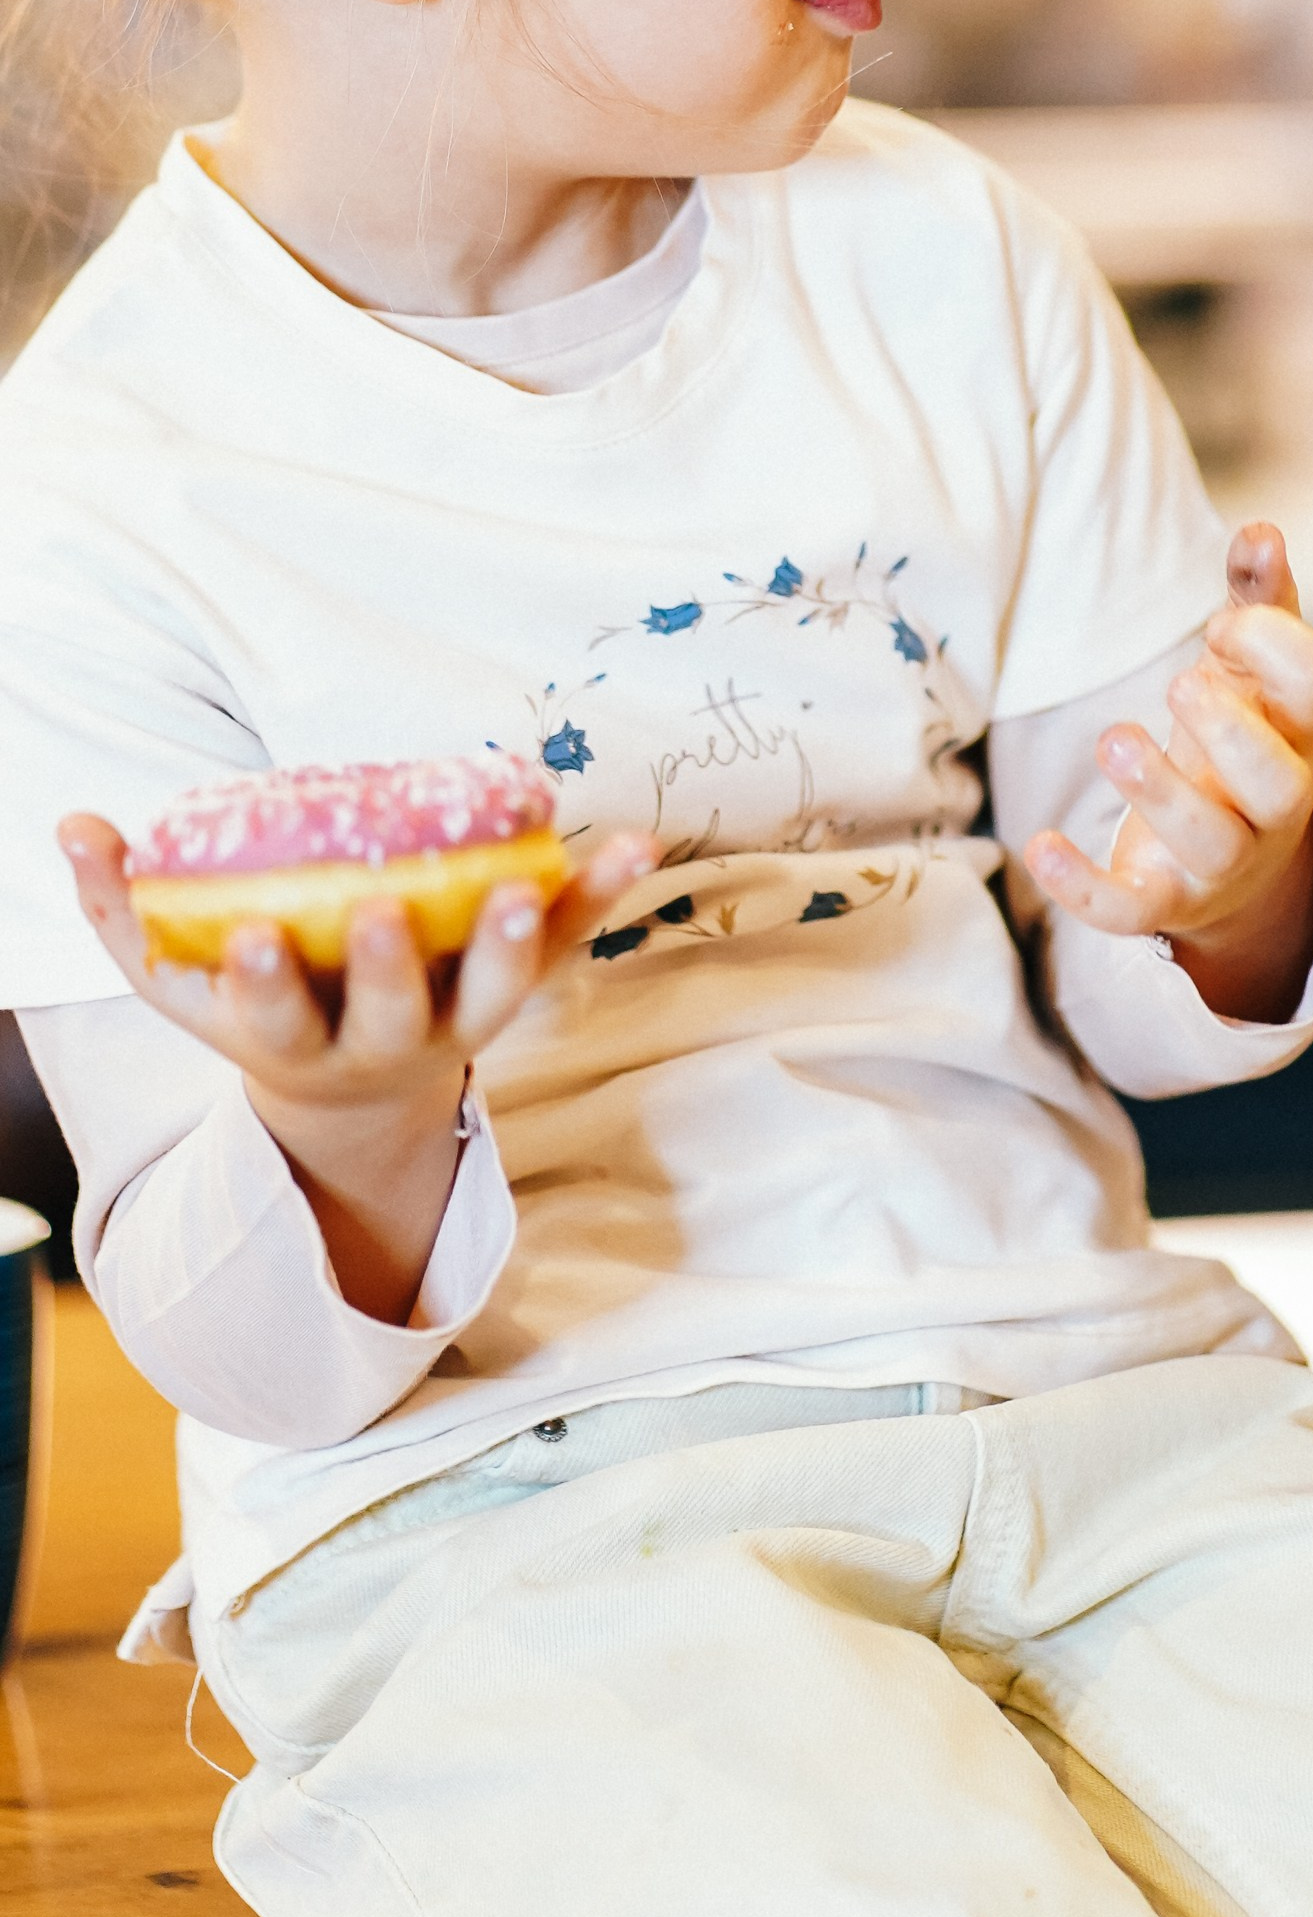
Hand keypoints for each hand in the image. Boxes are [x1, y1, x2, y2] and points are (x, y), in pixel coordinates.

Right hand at [61, 810, 654, 1318]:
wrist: (357, 1089)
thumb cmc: (256, 1006)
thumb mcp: (176, 977)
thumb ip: (123, 908)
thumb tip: (76, 826)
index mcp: (292, 1045)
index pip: (273, 1020)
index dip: (265, 984)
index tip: (255, 939)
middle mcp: (383, 1044)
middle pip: (390, 1016)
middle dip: (382, 967)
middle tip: (381, 912)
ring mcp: (459, 1020)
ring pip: (491, 993)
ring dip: (508, 941)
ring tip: (517, 886)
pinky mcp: (516, 985)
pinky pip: (562, 941)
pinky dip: (596, 895)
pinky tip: (631, 844)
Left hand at [1021, 523, 1312, 1022]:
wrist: (1232, 860)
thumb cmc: (1241, 735)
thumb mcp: (1250, 671)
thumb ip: (1256, 600)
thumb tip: (1261, 530)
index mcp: (1301, 730)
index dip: (1274, 645)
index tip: (1222, 626)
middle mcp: (1274, 803)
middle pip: (1278, 783)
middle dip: (1230, 731)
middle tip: (1182, 681)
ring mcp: (1223, 860)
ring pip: (1212, 844)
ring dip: (1161, 792)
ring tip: (1114, 738)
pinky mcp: (1165, 901)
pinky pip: (1132, 911)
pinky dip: (1084, 887)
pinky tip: (1038, 845)